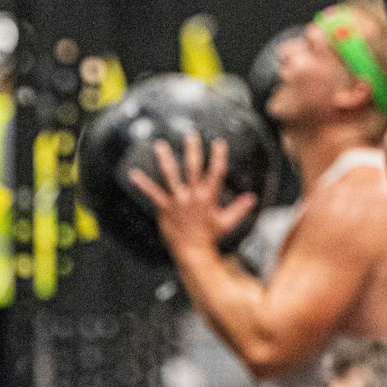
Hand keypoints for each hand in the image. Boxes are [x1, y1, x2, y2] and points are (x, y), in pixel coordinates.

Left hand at [127, 134, 258, 257]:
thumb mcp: (227, 222)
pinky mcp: (165, 207)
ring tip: (160, 145)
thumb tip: (252, 198)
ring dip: (165, 159)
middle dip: (192, 150)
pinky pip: (152, 193)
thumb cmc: (209, 237)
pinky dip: (142, 183)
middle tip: (191, 135)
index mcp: (209, 196)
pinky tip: (133, 174)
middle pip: (194, 167)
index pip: (216, 172)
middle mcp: (194, 195)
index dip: (218, 156)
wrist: (192, 252)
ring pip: (171, 175)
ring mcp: (178, 200)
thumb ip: (240, 208)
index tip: (218, 142)